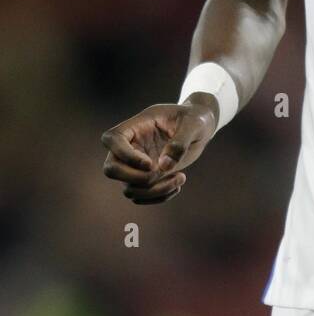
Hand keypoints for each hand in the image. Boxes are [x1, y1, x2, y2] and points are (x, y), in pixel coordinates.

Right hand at [101, 98, 217, 203]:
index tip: (150, 163)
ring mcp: (137, 164)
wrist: (200, 127)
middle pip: (111, 169)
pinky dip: (159, 197)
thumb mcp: (194, 123)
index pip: (112, 139)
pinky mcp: (146, 177)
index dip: (125, 155)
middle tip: (161, 172)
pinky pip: (141, 196)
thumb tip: (164, 167)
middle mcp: (132, 146)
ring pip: (128, 188)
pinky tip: (178, 183)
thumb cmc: (195, 119)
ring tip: (181, 178)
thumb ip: (180, 142)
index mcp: (137, 126)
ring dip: (154, 191)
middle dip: (136, 178)